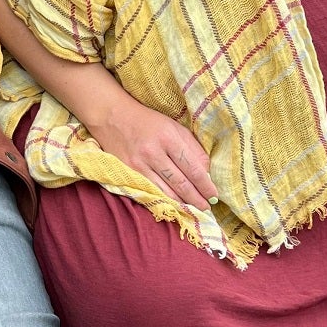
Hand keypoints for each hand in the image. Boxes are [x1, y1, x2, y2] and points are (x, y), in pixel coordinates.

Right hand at [90, 94, 217, 211]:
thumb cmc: (148, 121)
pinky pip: (151, 191)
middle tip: (207, 208)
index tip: (214, 195)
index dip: (205, 185)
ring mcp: (139, 164)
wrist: (113, 116)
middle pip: (181, 183)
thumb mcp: (174, 127)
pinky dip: (165, 201)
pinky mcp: (128, 172)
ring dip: (182, 204)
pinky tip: (174, 205)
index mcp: (168, 137)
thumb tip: (206, 173)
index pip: (193, 168)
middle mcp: (153, 152)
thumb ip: (192, 148)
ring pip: (166, 192)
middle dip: (197, 199)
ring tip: (194, 210)